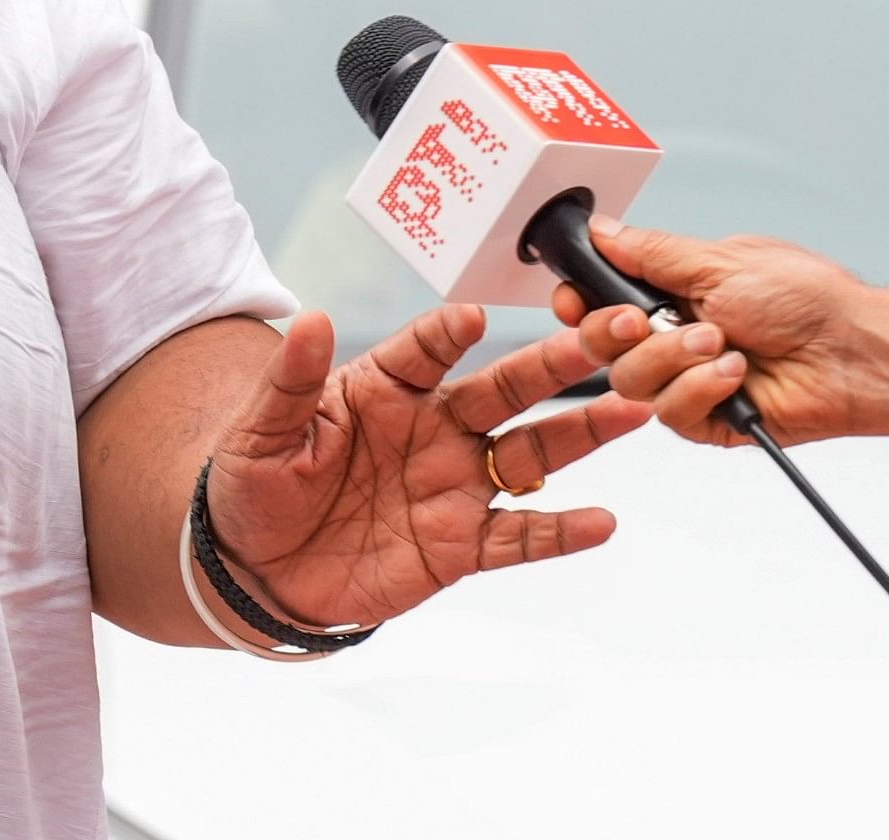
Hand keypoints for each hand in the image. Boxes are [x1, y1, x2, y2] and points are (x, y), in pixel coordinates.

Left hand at [203, 305, 647, 631]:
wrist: (256, 570)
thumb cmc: (255, 485)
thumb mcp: (261, 430)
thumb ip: (289, 379)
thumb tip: (306, 317)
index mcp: (386, 389)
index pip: (426, 350)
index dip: (447, 334)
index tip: (471, 317)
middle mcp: (433, 429)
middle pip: (503, 390)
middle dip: (553, 364)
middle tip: (600, 337)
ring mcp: (453, 486)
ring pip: (530, 454)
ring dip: (582, 433)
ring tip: (633, 410)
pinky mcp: (458, 546)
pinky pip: (519, 537)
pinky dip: (560, 532)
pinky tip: (602, 522)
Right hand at [550, 220, 888, 446]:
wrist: (855, 353)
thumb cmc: (810, 300)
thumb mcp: (722, 261)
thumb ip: (652, 252)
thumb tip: (605, 230)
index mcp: (674, 291)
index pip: (602, 300)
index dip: (580, 302)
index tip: (577, 299)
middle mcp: (674, 336)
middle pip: (603, 344)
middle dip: (617, 330)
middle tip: (643, 320)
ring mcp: (688, 379)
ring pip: (631, 381)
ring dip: (673, 357)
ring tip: (720, 342)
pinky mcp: (707, 418)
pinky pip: (671, 413)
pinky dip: (702, 388)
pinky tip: (736, 373)